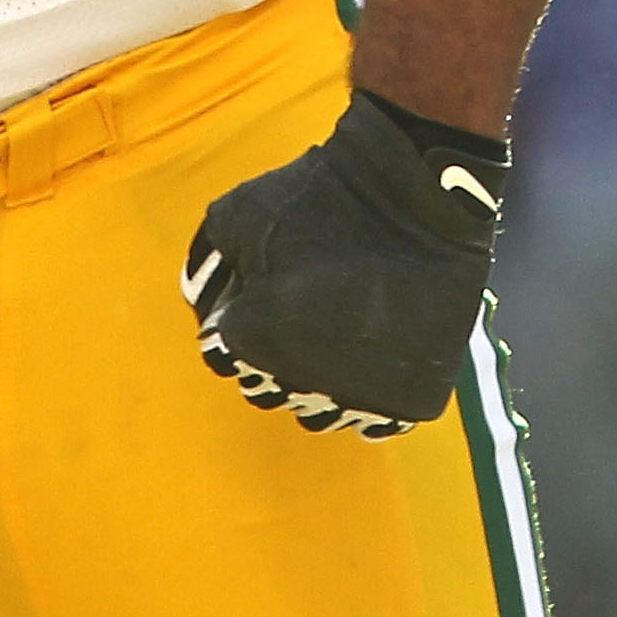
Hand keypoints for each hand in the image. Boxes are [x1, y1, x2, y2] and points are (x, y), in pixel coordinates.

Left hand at [180, 91, 505, 437]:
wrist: (416, 198)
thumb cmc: (321, 199)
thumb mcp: (241, 210)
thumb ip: (210, 258)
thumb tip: (200, 296)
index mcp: (254, 339)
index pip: (223, 355)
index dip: (236, 320)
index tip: (257, 294)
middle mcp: (303, 380)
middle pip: (268, 388)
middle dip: (272, 352)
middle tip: (298, 305)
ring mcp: (360, 397)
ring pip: (319, 412)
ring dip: (316, 378)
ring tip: (334, 327)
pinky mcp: (410, 403)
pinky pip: (371, 419)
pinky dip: (365, 392)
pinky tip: (368, 350)